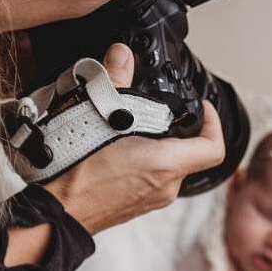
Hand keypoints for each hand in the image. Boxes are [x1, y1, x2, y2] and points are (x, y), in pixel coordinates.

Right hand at [44, 43, 224, 234]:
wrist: (57, 214)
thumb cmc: (76, 176)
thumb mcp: (97, 118)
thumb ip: (114, 82)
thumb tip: (121, 56)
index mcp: (166, 165)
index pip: (213, 147)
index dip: (214, 123)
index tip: (202, 108)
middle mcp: (165, 186)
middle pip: (189, 153)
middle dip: (177, 130)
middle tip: (159, 111)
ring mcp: (152, 200)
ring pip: (168, 166)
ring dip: (157, 146)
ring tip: (133, 127)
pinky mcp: (136, 205)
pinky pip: (151, 179)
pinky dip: (143, 161)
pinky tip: (118, 149)